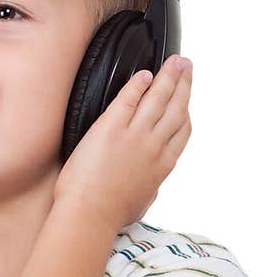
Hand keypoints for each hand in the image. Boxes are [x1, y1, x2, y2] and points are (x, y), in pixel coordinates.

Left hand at [54, 54, 192, 231]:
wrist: (89, 216)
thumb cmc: (110, 215)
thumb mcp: (143, 203)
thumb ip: (151, 188)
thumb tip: (152, 185)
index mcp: (163, 166)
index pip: (182, 131)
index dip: (186, 110)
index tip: (186, 99)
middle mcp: (154, 146)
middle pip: (176, 107)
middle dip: (184, 83)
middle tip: (186, 66)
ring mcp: (135, 135)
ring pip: (159, 97)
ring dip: (169, 75)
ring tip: (174, 60)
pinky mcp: (111, 127)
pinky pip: (129, 97)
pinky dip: (139, 83)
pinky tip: (144, 74)